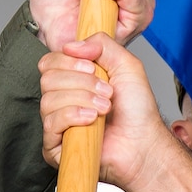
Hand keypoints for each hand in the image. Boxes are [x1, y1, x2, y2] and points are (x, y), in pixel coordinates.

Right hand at [36, 35, 171, 188]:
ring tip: (104, 108)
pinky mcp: (54, 146)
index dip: (69, 62)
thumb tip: (70, 45)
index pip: (49, 62)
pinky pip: (51, 123)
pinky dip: (72, 116)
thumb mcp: (126, 65)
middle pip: (47, 79)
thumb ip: (102, 44)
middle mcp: (61, 100)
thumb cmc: (137, 110)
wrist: (144, 143)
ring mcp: (57, 124)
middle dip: (81, 83)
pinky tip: (91, 119)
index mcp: (72, 81)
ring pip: (48, 100)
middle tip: (107, 92)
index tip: (93, 69)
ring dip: (82, 100)